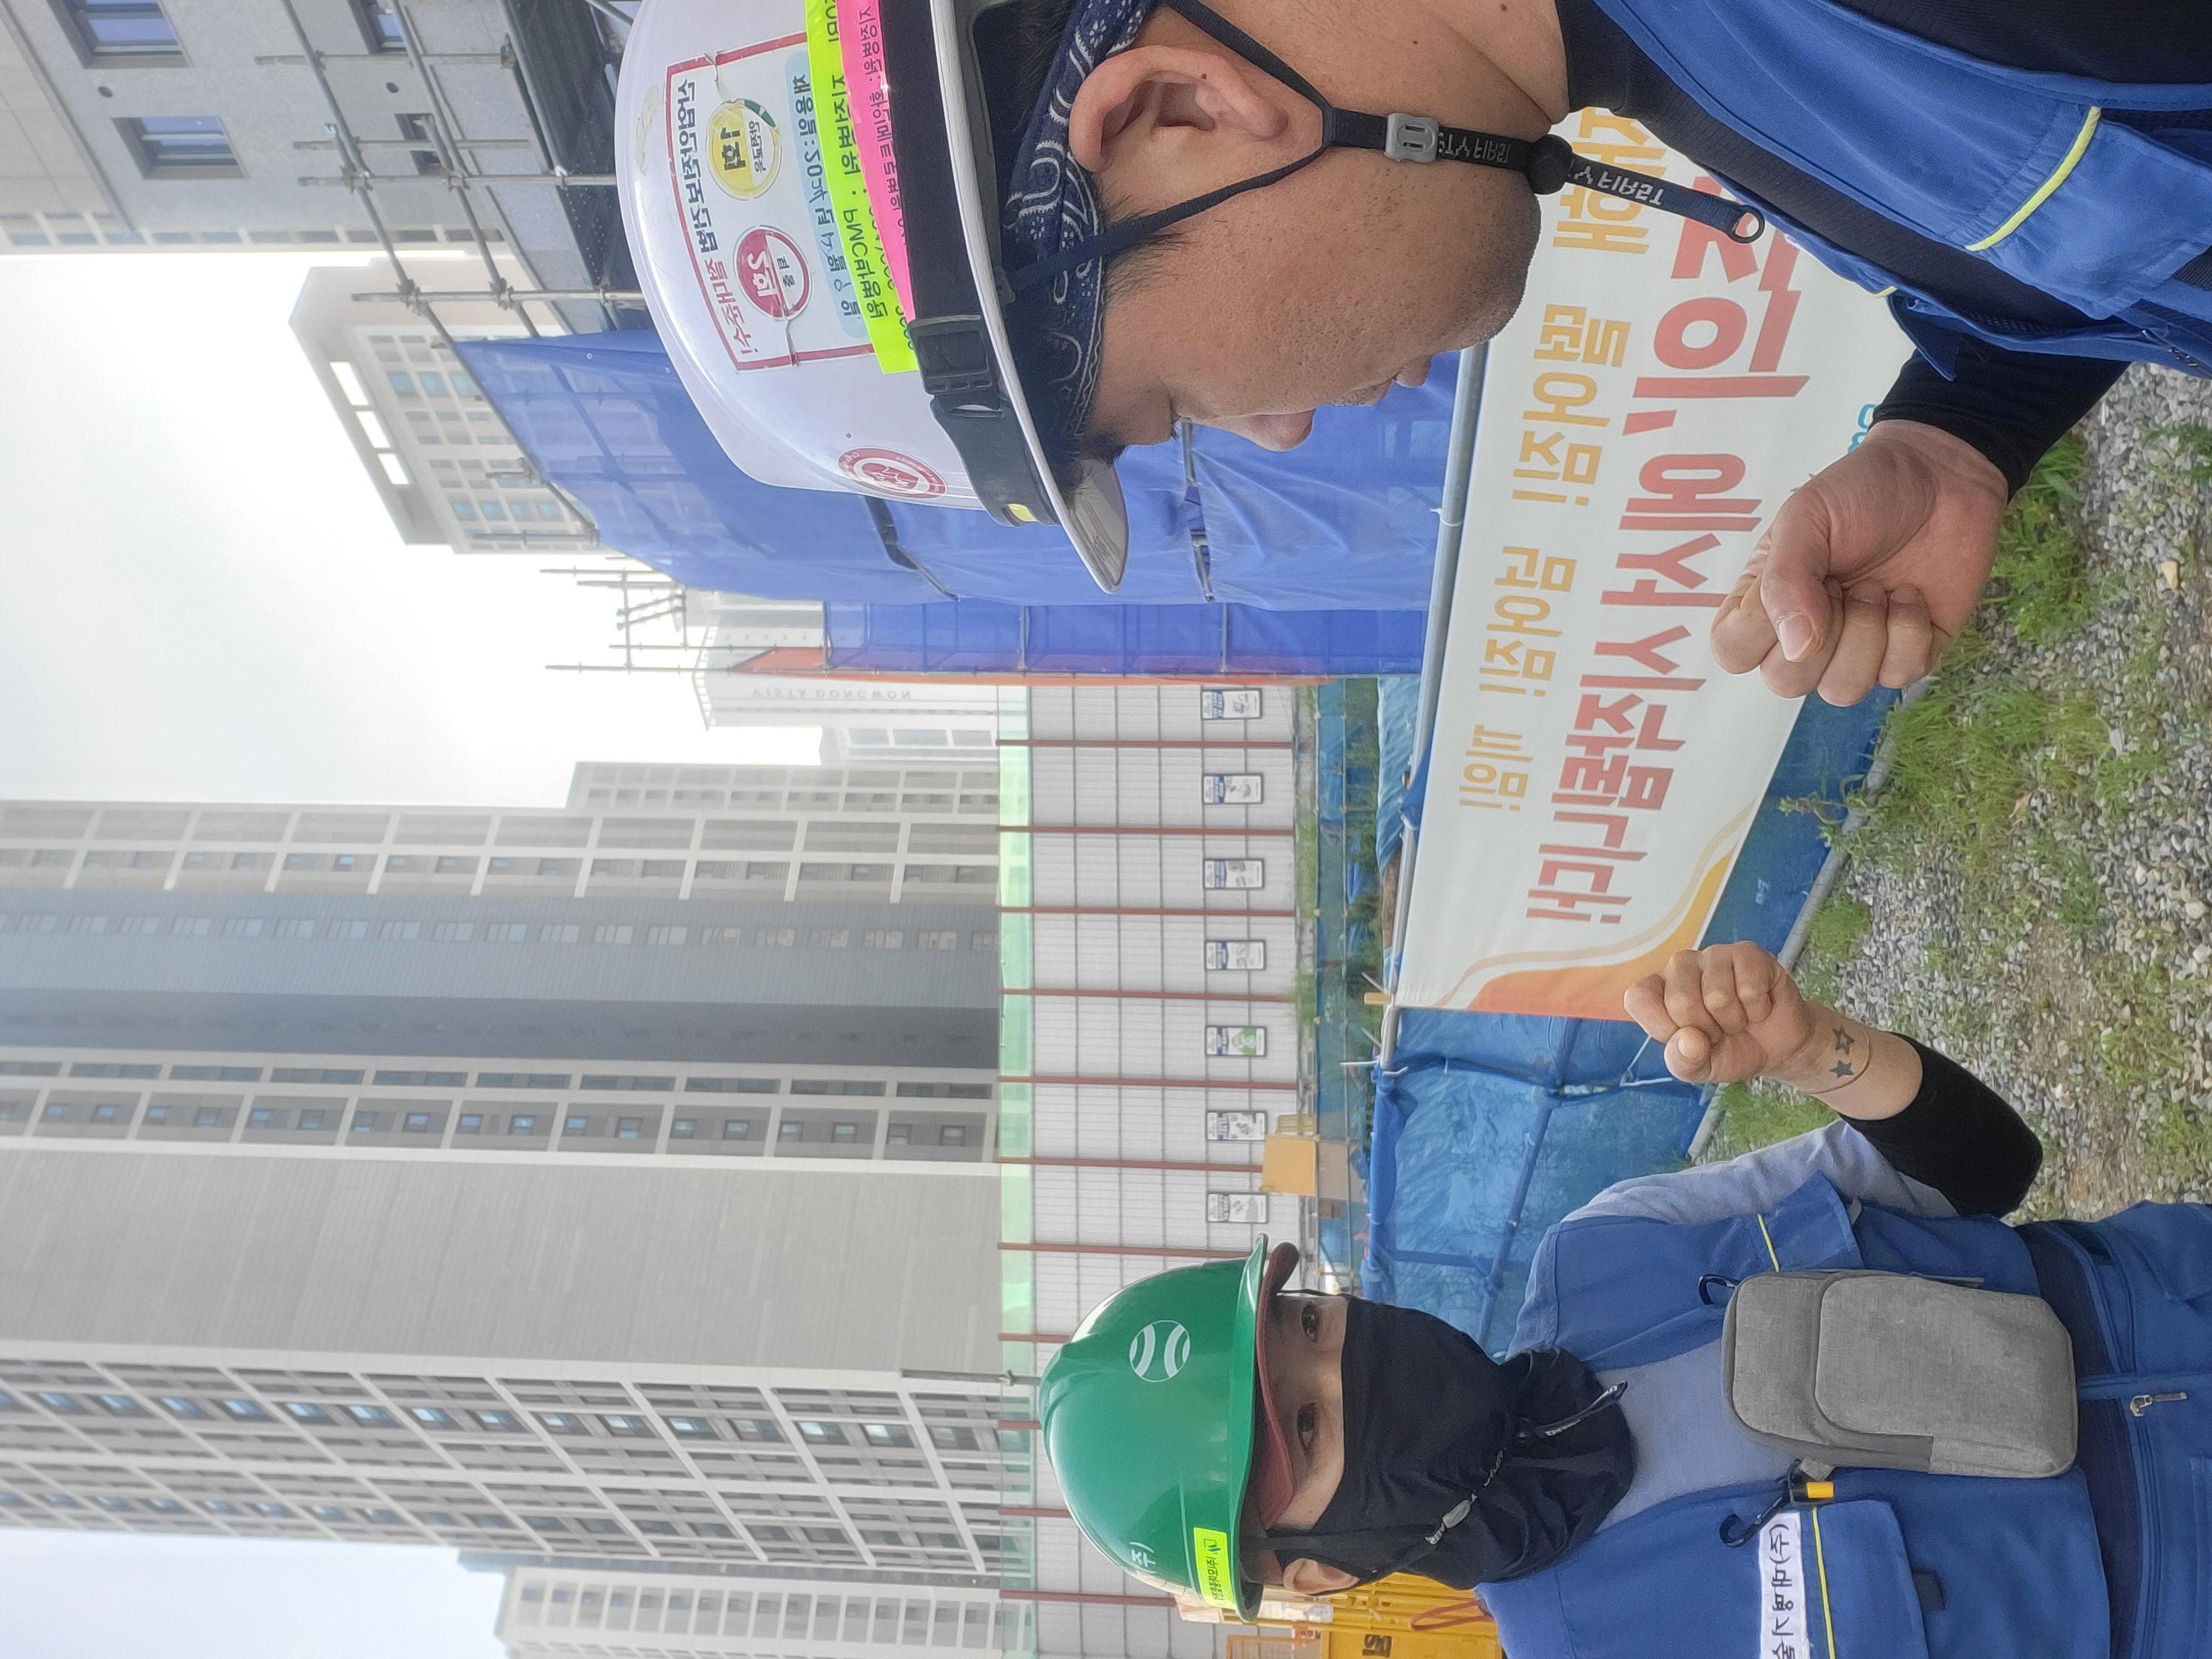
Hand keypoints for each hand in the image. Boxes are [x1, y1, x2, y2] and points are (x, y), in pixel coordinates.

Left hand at [1622, 943, 1817, 1084]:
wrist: (1775, 1049)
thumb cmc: (1728, 1051)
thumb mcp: (1698, 1069)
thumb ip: (1683, 1061)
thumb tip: (1689, 1040)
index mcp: (1657, 989)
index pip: (1637, 997)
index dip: (1662, 1026)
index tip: (1686, 1038)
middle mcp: (1680, 966)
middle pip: (1680, 1001)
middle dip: (1707, 1030)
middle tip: (1718, 1030)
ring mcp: (1714, 955)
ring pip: (1718, 996)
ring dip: (1734, 1021)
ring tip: (1738, 1019)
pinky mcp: (1748, 953)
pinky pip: (1750, 988)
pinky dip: (1758, 1010)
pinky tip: (1758, 1007)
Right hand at [1709, 421, 2008, 704]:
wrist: (1942, 475)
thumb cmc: (1863, 490)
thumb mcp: (1807, 517)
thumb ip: (1786, 580)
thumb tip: (1796, 647)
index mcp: (1765, 601)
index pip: (1733, 653)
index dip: (1759, 631)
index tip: (1798, 581)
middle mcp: (1804, 635)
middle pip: (1786, 683)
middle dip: (1823, 633)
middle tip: (1844, 581)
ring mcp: (1857, 649)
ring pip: (1842, 691)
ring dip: (1867, 634)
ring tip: (1879, 587)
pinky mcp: (1909, 653)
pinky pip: (1899, 676)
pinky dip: (1910, 631)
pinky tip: (1911, 594)